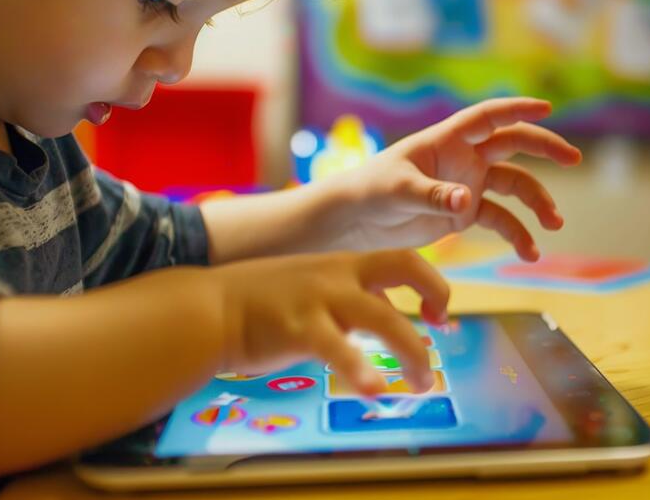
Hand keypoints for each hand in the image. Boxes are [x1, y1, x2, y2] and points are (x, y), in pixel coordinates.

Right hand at [212, 249, 447, 396]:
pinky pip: (341, 351)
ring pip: (385, 319)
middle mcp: (337, 275)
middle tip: (443, 332)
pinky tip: (375, 391)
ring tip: (421, 383)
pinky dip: (361, 371)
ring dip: (413, 352)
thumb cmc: (258, 303)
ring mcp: (320, 299)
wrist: (207, 309)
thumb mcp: (310, 285)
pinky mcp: (300, 328)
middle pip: (404, 268)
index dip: (431, 282)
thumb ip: (347, 295)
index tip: (438, 313)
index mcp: (343, 264)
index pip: (402, 258)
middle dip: (436, 294)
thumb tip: (380, 311)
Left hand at [338, 98, 581, 260]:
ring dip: (536, 202)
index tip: (548, 107)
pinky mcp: (464, 215)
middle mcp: (464, 158)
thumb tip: (467, 202)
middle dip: (545, 149)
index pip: (488, 118)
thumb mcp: (397, 192)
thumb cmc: (369, 191)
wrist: (354, 221)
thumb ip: (433, 196)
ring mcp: (468, 185)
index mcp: (447, 140)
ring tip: (554, 224)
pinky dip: (517, 235)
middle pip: (513, 145)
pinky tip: (528, 253)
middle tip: (574, 158)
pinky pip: (501, 220)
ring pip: (515, 186)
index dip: (517, 109)